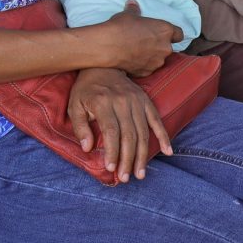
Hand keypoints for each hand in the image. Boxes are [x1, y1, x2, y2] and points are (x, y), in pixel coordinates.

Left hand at [68, 67, 172, 182]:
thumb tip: (87, 148)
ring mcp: (136, 101)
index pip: (111, 132)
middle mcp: (122, 102)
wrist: (102, 65)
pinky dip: (163, 136)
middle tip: (126, 177)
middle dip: (128, 159)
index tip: (111, 168)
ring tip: (140, 173)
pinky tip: (167, 152)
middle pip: (129, 135)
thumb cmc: (86, 89)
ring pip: (143, 132)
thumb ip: (79, 126)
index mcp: (103, 102)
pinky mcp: (146, 101)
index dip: (113, 151)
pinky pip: (157, 121)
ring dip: (142, 155)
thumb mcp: (74, 105)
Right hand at [97, 0, 180, 76]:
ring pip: (158, 58)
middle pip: (168, 47)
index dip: (172, 34)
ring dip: (151, 55)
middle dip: (159, 45)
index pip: (179, 34)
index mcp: (165, 30)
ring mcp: (157, 62)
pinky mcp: (148, 72)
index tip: (162, 33)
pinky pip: (148, 67)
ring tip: (136, 51)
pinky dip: (142, 64)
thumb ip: (134, 10)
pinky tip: (131, 59)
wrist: (108, 46)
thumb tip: (133, 3)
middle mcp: (165, 47)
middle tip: (145, 41)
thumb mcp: (127, 15)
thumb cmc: (120, 27)